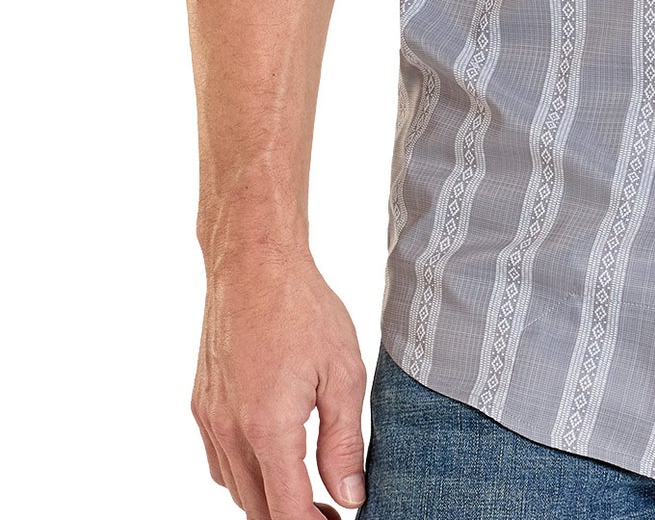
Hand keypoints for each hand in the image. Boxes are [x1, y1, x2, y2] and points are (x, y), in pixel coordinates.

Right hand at [192, 248, 369, 515]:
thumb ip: (344, 442)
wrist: (253, 262)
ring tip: (308, 490)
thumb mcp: (343, 372)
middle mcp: (229, 431)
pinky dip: (245, 475)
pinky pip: (220, 463)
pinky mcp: (201, 406)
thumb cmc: (303, 308)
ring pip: (235, 489)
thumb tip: (350, 496)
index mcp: (268, 428)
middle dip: (293, 518)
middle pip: (257, 509)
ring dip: (267, 500)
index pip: (286, 513)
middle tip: (332, 512)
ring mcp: (209, 420)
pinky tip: (273, 459)